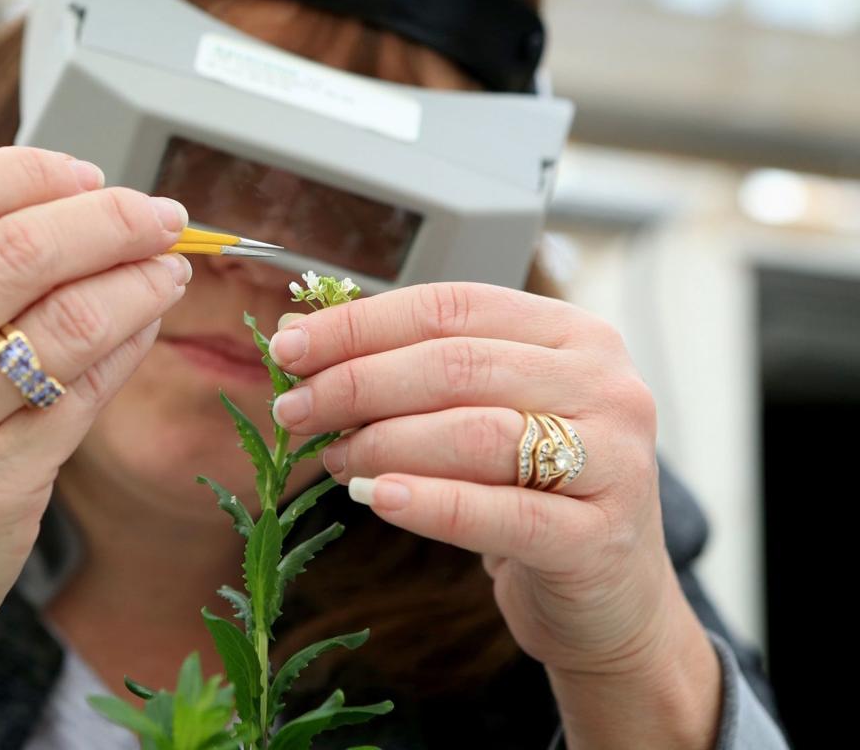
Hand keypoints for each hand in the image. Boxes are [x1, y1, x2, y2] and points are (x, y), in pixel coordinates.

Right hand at [0, 147, 191, 694]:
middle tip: (163, 214)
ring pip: (68, 322)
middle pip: (17, 251)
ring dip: (139, 281)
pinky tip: (147, 324)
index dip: (30, 172)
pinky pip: (86, 395)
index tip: (89, 173)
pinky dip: (129, 345)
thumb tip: (55, 214)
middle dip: (111, 219)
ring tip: (170, 268)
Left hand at [266, 282, 685, 678]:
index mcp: (573, 335)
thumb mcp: (484, 416)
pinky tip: (377, 499)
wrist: (611, 597)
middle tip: (295, 410)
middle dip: (357, 384)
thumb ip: (413, 372)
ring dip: (384, 444)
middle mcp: (604, 384)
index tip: (289, 346)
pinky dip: (432, 503)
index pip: (451, 307)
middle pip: (456, 366)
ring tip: (334, 460)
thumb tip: (302, 335)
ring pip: (476, 433)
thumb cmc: (531, 493)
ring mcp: (614, 460)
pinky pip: (503, 515)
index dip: (361, 325)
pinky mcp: (600, 537)